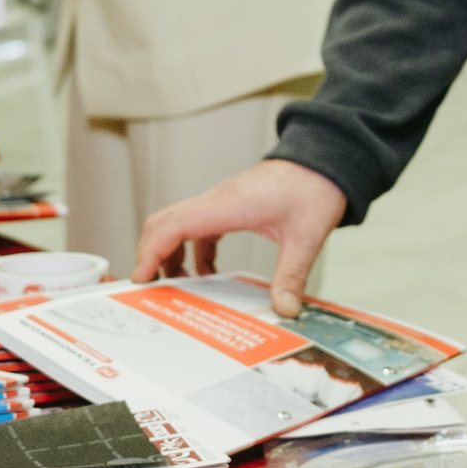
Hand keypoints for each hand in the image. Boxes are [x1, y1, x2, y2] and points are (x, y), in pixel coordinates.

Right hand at [135, 160, 347, 318]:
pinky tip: (209, 272)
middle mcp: (218, 200)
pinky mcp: (231, 204)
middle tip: (150, 288)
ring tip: (177, 287)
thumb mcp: (306, 236)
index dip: (151, 252)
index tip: (141, 278)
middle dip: (151, 255)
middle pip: (165, 223)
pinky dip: (194, 250)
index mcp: (227, 205)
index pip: (173, 225)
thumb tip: (284, 309)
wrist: (325, 157)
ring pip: (179, 223)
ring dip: (171, 254)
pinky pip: (199, 226)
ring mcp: (222, 200)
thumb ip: (292, 275)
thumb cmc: (314, 186)